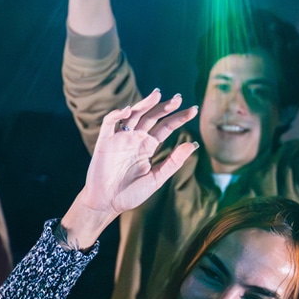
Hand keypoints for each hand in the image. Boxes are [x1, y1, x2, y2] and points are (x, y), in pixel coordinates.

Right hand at [60, 91, 196, 247]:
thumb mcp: (156, 179)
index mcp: (148, 146)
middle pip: (151, 116)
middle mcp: (135, 139)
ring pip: (133, 114)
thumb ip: (173, 162)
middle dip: (164, 106)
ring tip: (158, 95)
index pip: (165, 127)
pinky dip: (117, 114)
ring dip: (144, 104)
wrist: (106, 204)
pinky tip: (128, 110)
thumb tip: (193, 144)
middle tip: (179, 99)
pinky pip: (109, 123)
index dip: (178, 118)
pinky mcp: (105, 142)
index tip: (193, 110)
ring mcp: (120, 139)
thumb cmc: (130, 194)